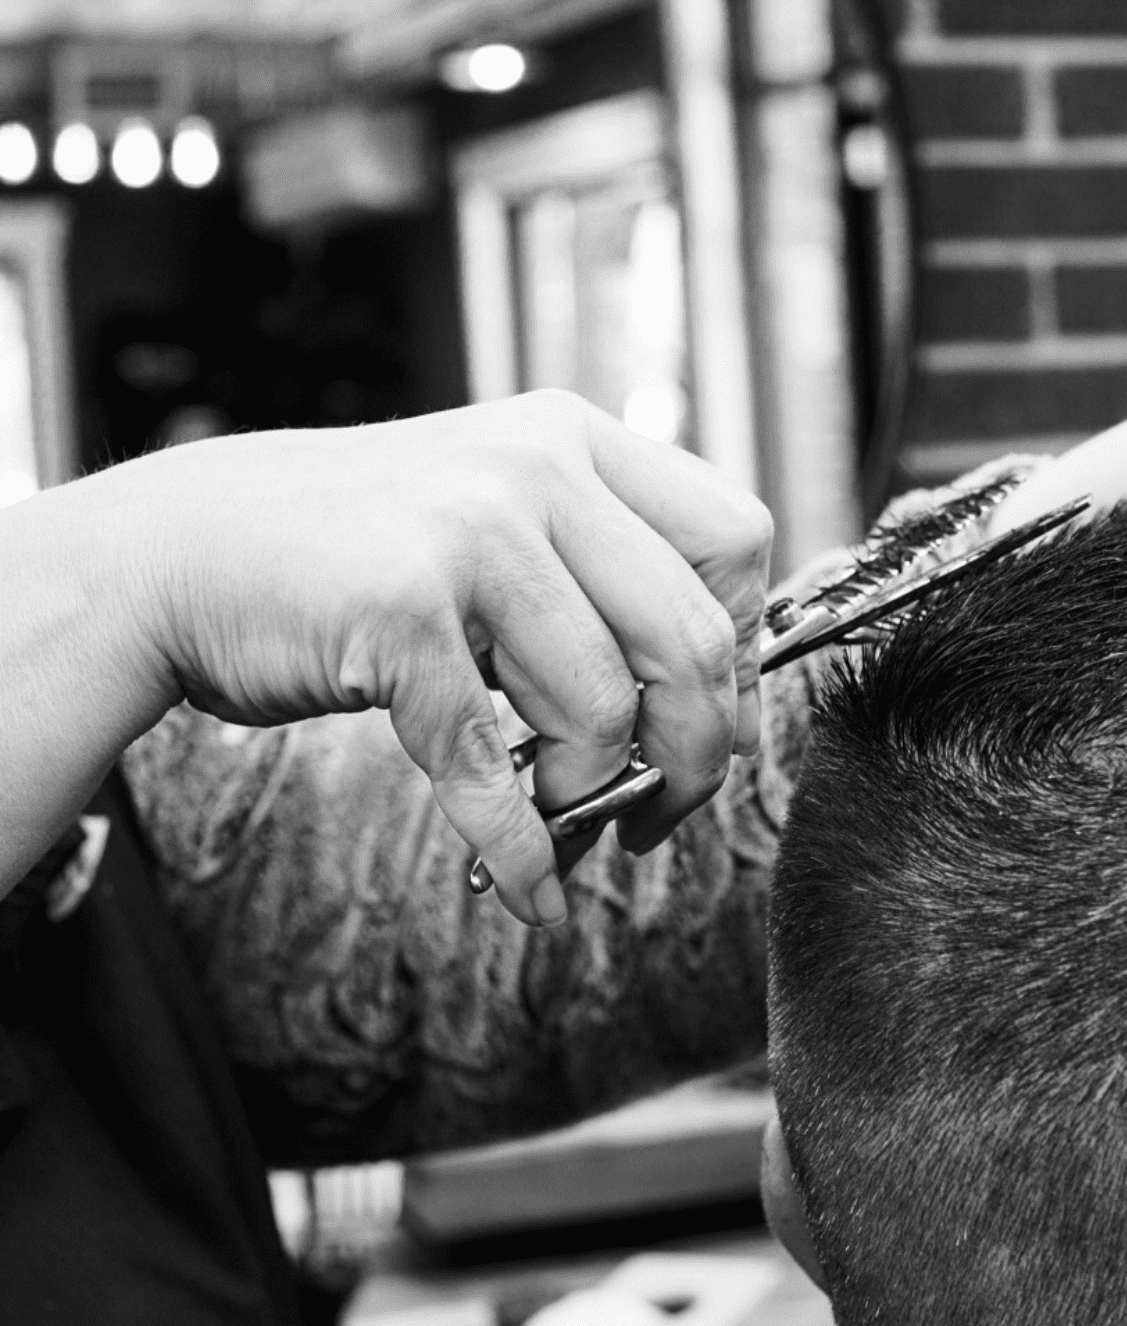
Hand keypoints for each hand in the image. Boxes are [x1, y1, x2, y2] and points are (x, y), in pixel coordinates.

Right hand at [131, 392, 771, 925]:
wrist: (186, 553)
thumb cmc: (361, 561)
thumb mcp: (501, 528)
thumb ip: (602, 584)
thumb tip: (718, 708)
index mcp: (576, 441)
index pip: (735, 537)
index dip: (741, 650)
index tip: (713, 726)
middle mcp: (536, 466)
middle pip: (690, 636)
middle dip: (697, 753)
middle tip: (662, 810)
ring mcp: (468, 529)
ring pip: (603, 705)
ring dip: (588, 795)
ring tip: (555, 817)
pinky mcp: (400, 606)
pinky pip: (491, 760)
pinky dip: (518, 846)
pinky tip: (526, 884)